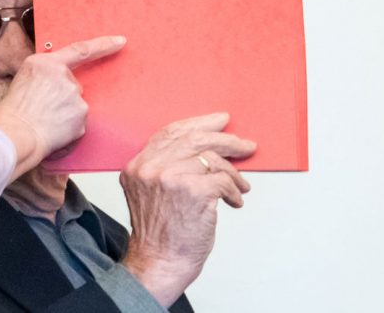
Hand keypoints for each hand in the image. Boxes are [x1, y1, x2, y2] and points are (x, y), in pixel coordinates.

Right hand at [0, 35, 125, 179]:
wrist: (14, 135)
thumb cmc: (12, 112)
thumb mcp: (23, 79)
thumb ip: (45, 74)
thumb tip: (57, 83)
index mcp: (45, 63)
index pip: (81, 49)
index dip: (103, 45)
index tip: (120, 42)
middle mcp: (63, 75)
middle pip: (72, 84)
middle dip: (62, 97)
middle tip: (42, 109)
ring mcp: (75, 95)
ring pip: (75, 104)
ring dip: (64, 112)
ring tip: (44, 121)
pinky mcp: (81, 114)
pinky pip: (78, 121)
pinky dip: (68, 127)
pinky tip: (53, 130)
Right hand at [119, 112, 256, 306]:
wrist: (160, 262)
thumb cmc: (161, 233)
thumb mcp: (151, 193)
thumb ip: (167, 167)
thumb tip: (206, 149)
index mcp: (138, 165)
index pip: (170, 133)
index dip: (198, 124)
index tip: (220, 121)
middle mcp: (150, 167)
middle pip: (194, 139)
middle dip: (225, 140)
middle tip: (245, 145)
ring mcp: (169, 177)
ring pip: (211, 159)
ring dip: (233, 173)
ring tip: (240, 186)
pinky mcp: (192, 191)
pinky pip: (223, 180)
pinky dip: (234, 190)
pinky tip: (234, 201)